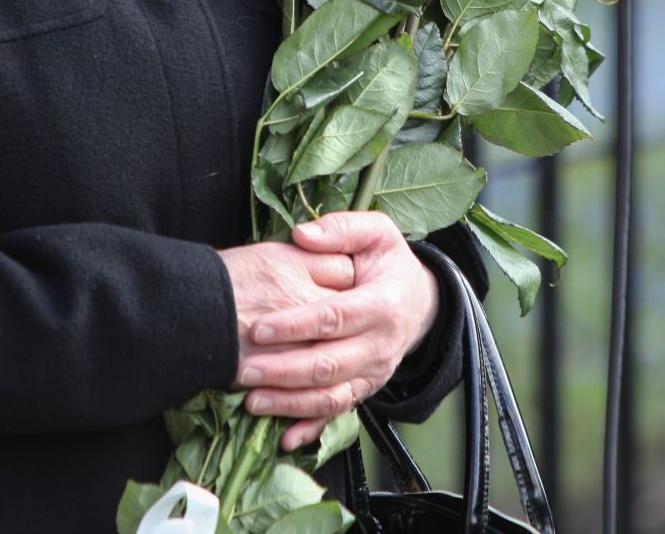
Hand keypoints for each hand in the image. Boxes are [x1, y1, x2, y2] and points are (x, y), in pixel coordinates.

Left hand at [235, 212, 439, 451]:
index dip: (295, 324)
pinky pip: (339, 413)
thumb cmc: (390, 264)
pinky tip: (283, 437)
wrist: (421, 302)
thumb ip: (340, 228)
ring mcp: (373, 372)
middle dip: (282, 371)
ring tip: (252, 401)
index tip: (258, 328)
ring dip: (290, 403)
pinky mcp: (366, 388)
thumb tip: (302, 234)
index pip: (334, 318)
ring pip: (331, 395)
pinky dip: (311, 428)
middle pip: (328, 364)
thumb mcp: (376, 233)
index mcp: (381, 305)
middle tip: (243, 370)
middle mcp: (379, 344)